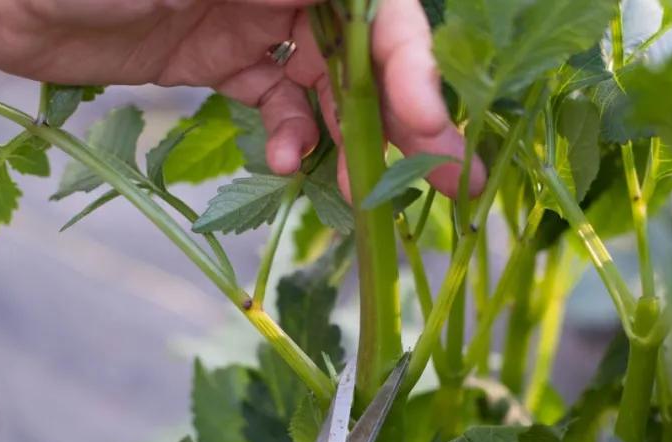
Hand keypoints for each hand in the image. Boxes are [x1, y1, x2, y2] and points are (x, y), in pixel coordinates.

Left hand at [0, 0, 483, 194]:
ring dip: (348, 140)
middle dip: (408, 119)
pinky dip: (291, 136)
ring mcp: (256, 19)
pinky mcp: (222, 58)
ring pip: (329, 86)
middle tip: (449, 185)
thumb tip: (369, 6)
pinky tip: (287, 162)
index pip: (381, 12)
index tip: (428, 129)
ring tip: (353, 192)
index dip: (414, 68)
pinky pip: (278, 103)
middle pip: (368, 52)